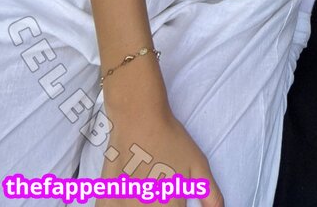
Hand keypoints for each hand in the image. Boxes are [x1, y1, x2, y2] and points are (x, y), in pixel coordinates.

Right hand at [96, 107, 223, 206]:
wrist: (138, 119)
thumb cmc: (170, 140)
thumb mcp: (198, 164)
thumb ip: (210, 194)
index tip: (176, 199)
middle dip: (161, 205)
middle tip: (161, 187)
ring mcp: (122, 206)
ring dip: (141, 205)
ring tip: (146, 186)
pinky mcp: (106, 201)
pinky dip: (121, 204)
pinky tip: (128, 193)